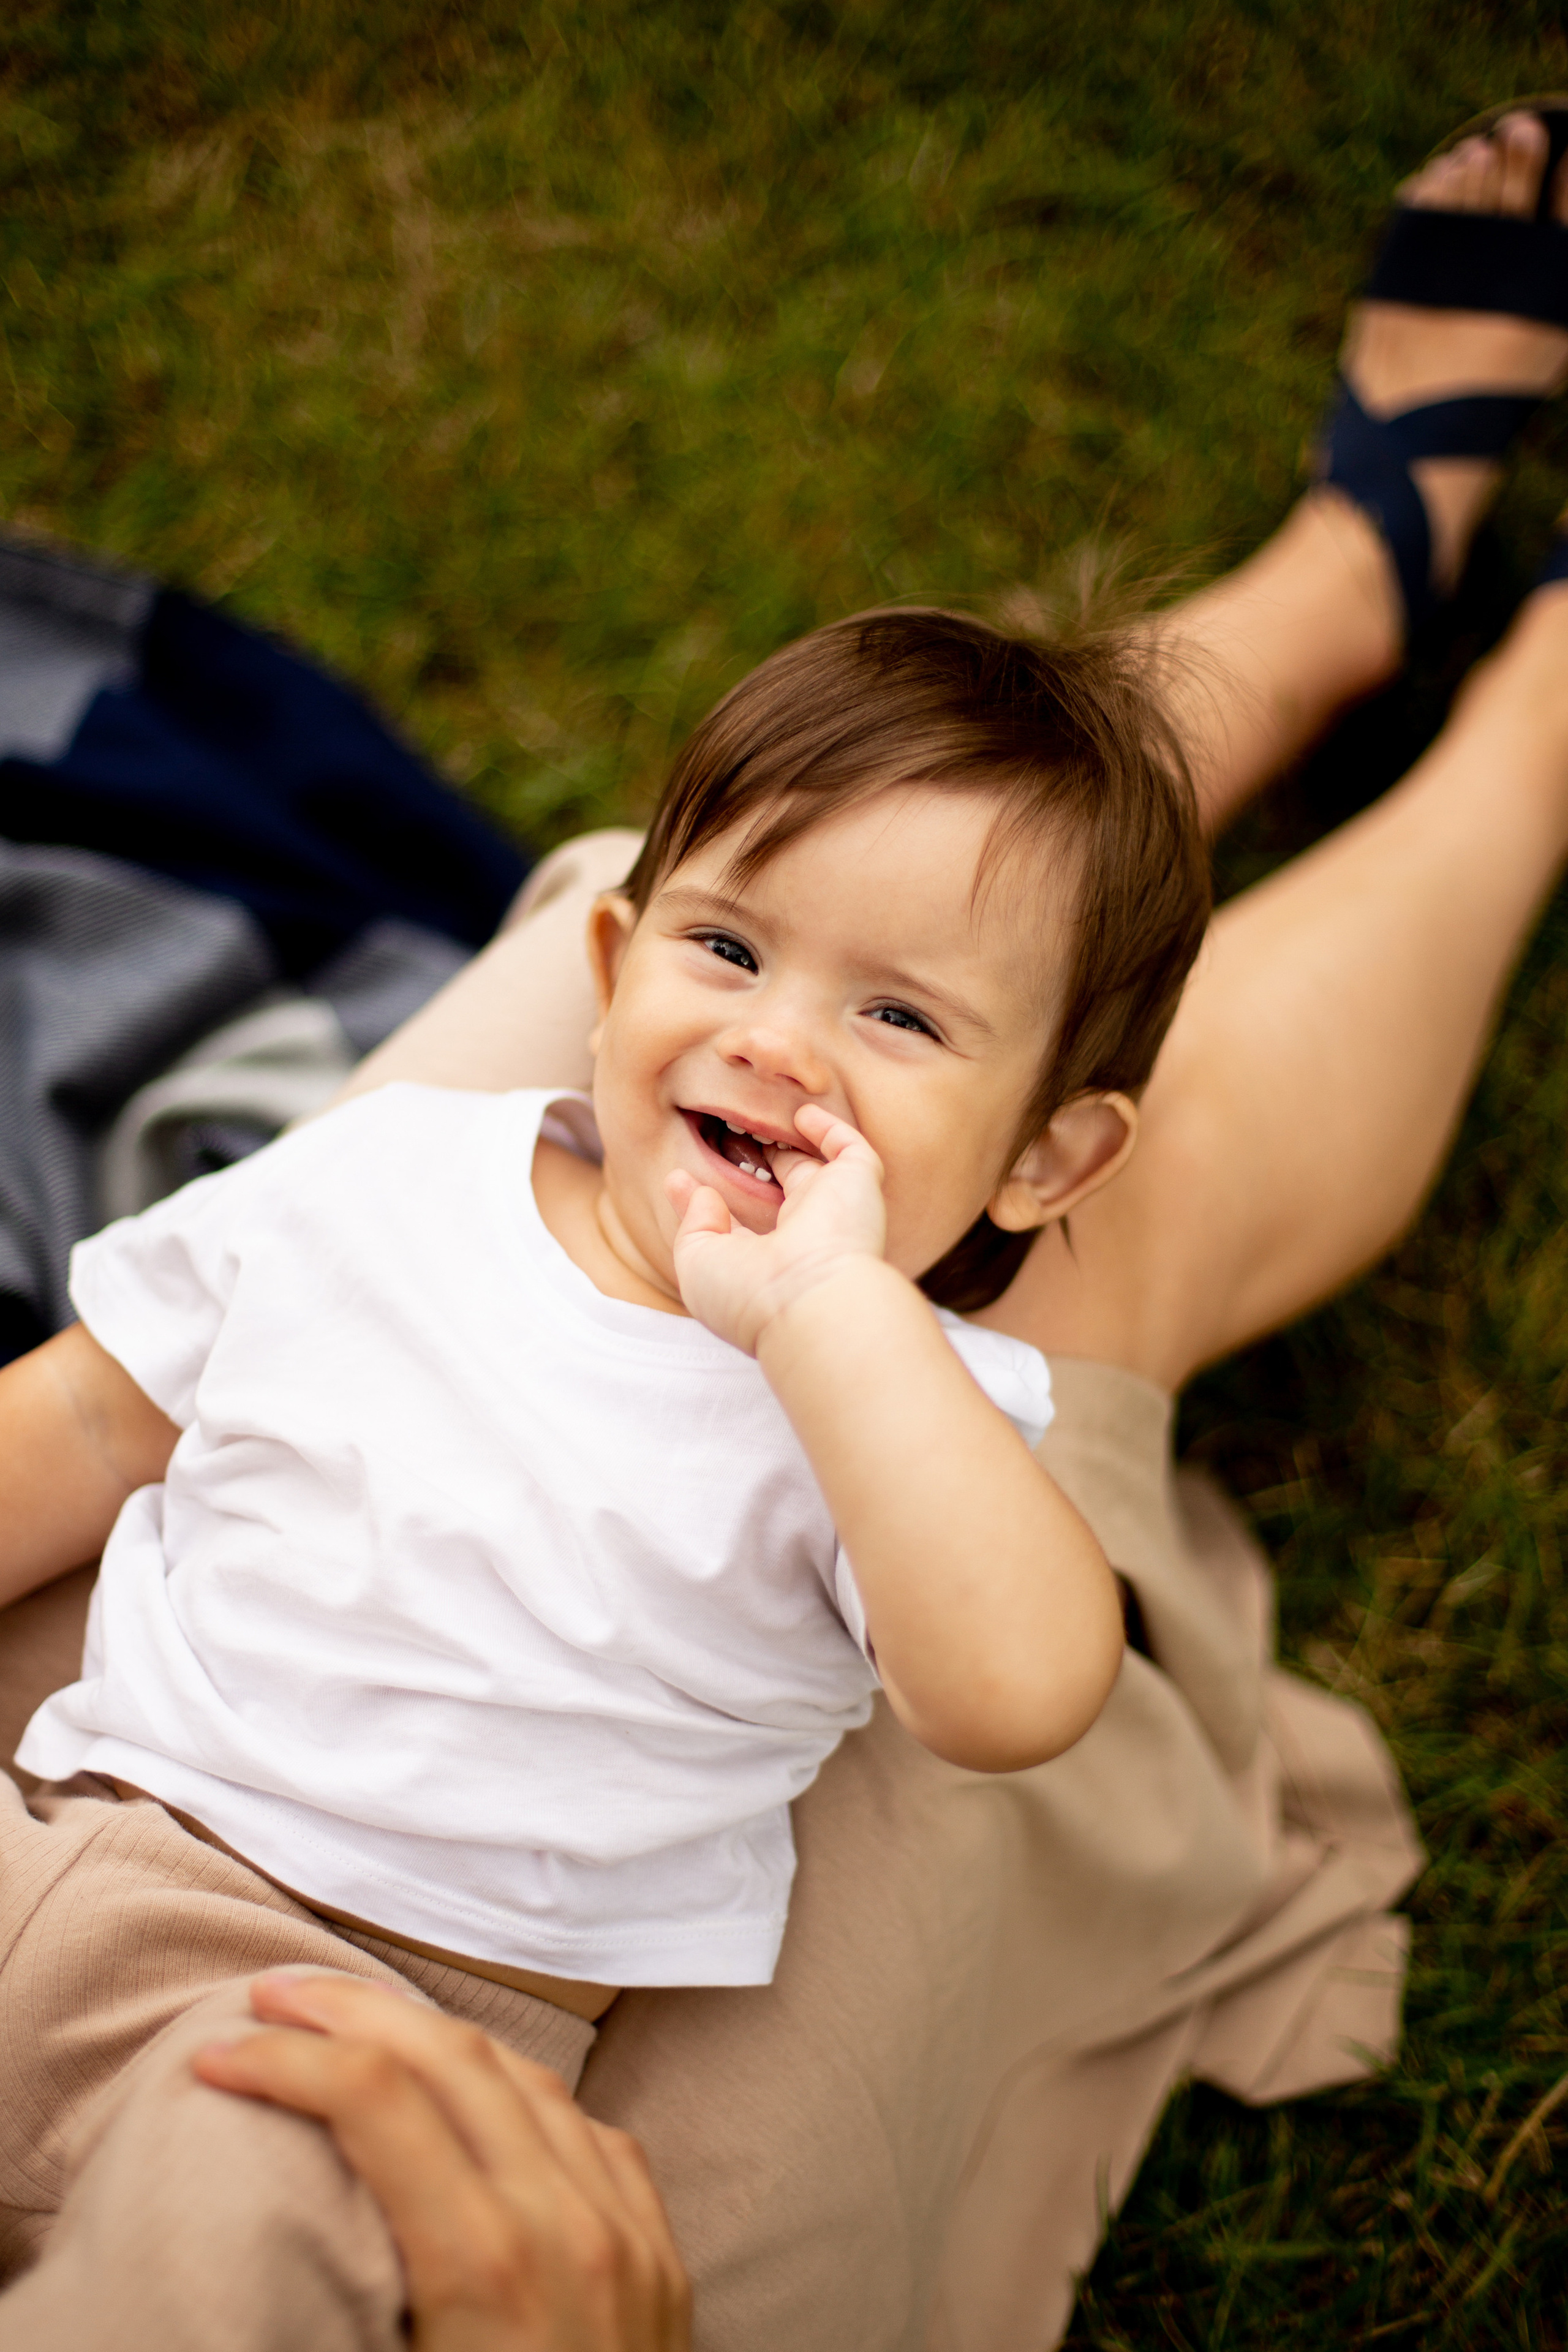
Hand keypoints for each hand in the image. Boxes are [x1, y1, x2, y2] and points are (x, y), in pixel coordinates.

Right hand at [195, 1973, 690, 2351]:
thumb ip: (363, 2280)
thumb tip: (297, 2211)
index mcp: (491, 2264)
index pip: (377, 2100)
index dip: (288, 2059)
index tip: (221, 2053)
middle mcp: (567, 2223)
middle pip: (448, 2059)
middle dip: (350, 2011)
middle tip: (276, 1992)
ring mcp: (625, 2229)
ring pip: (524, 2078)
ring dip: (433, 2034)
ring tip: (361, 2019)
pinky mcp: (660, 2249)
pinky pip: (589, 2130)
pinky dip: (520, 2092)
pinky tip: (477, 2090)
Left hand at [665, 1104, 886, 1353]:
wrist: (810, 1302)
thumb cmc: (749, 1294)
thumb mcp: (697, 1264)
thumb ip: (693, 1225)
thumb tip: (702, 1193)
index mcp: (767, 1266)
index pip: (742, 1229)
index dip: (710, 1204)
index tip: (681, 1178)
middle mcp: (804, 1239)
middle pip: (781, 1196)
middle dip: (758, 1168)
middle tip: (727, 1136)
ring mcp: (834, 1210)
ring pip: (817, 1169)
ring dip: (791, 1144)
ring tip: (759, 1118)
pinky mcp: (859, 1183)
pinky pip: (850, 1148)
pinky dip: (828, 1129)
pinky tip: (801, 1116)